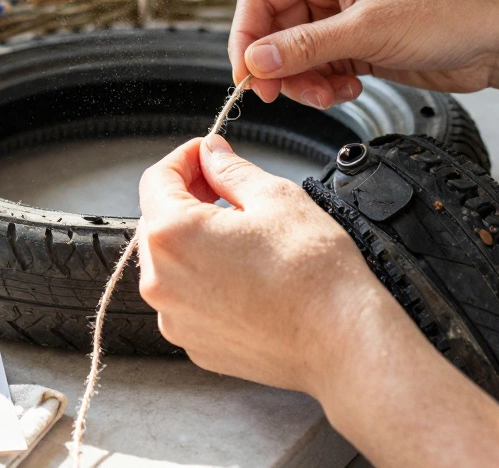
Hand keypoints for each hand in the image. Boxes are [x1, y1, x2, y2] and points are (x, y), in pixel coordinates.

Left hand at [136, 133, 402, 394]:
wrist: (342, 340)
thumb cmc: (313, 274)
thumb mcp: (274, 197)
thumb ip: (230, 170)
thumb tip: (212, 154)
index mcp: (173, 236)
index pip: (156, 180)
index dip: (184, 159)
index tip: (207, 155)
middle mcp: (161, 283)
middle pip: (158, 222)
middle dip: (189, 198)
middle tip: (229, 190)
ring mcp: (175, 319)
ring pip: (172, 263)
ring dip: (196, 241)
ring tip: (243, 236)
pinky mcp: (195, 344)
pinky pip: (187, 300)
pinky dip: (206, 281)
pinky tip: (245, 274)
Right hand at [230, 0, 498, 107]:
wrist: (497, 39)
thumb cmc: (447, 12)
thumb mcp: (368, 30)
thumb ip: (306, 47)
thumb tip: (255, 61)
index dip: (246, 36)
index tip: (247, 74)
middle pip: (274, 30)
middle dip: (280, 66)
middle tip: (284, 96)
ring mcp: (342, 17)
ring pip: (294, 55)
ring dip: (305, 81)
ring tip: (331, 94)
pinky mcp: (356, 44)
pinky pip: (319, 69)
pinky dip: (326, 86)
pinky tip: (350, 89)